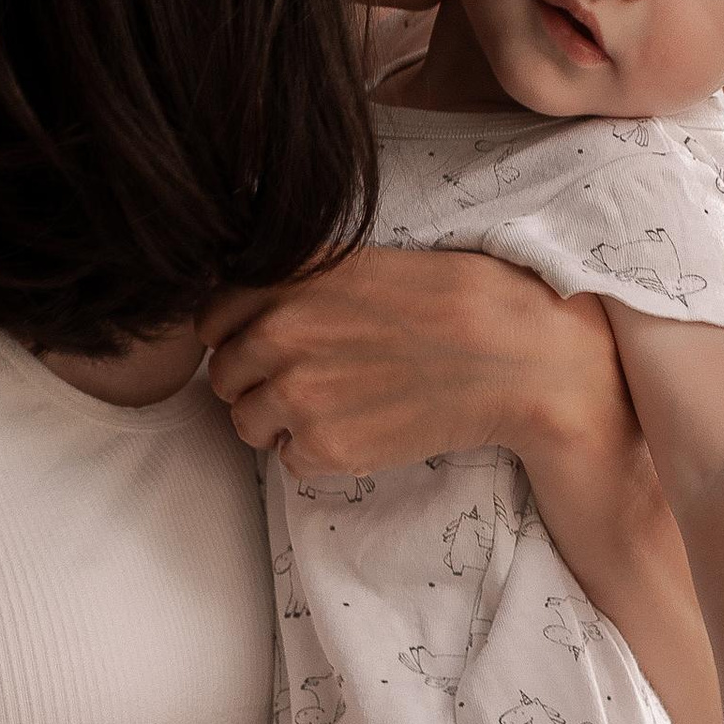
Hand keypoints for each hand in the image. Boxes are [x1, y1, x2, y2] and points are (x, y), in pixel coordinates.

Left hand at [199, 250, 622, 478]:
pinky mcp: (322, 446)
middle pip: (224, 374)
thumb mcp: (361, 262)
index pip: (210, 318)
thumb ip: (296, 282)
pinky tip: (363, 428)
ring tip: (340, 407)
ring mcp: (295, 392)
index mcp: (284, 277)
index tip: (275, 344)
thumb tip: (248, 311)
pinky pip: (288, 460)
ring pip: (246, 422)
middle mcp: (276, 331)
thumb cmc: (451, 300)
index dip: (240, 335)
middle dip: (258, 381)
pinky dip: (317, 454)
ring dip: (281, 423)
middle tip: (316, 380)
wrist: (514, 356)